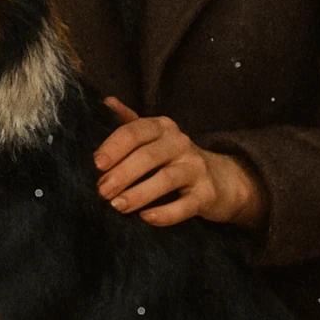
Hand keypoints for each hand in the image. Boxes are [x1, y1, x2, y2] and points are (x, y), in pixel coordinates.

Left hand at [93, 98, 269, 230]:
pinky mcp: (207, 194)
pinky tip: (146, 218)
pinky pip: (186, 205)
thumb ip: (130, 122)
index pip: (134, 131)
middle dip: (121, 174)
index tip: (96, 164)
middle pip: (147, 156)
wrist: (223, 179)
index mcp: (162, 127)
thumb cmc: (175, 158)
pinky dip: (166, 213)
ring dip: (138, 193)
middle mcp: (180, 143)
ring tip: (117, 205)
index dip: (113, 147)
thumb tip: (104, 102)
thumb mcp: (154, 137)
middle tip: (101, 191)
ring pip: (165, 179)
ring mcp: (195, 168)